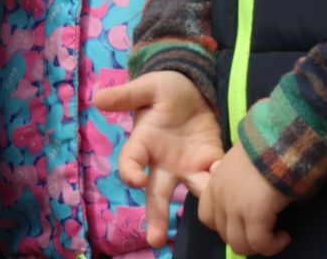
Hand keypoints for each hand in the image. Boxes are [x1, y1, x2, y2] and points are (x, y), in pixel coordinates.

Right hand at [95, 72, 224, 247]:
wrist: (194, 87)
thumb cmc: (166, 89)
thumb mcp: (148, 87)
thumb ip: (127, 95)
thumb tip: (98, 98)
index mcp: (143, 143)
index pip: (131, 162)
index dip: (130, 172)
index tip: (135, 179)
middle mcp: (162, 162)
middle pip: (156, 193)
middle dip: (156, 216)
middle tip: (155, 240)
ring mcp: (186, 165)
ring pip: (188, 194)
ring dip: (197, 211)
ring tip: (209, 222)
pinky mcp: (208, 162)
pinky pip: (213, 178)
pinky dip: (220, 185)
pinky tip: (227, 192)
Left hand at [196, 143, 293, 255]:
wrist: (279, 141)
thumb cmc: (265, 149)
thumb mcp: (240, 164)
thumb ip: (235, 181)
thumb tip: (245, 196)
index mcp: (215, 183)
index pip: (207, 216)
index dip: (225, 225)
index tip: (244, 222)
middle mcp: (220, 197)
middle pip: (224, 234)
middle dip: (244, 238)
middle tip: (263, 231)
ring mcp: (234, 207)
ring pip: (239, 244)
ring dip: (258, 246)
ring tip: (275, 236)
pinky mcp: (254, 215)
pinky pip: (260, 244)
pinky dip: (273, 245)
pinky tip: (284, 236)